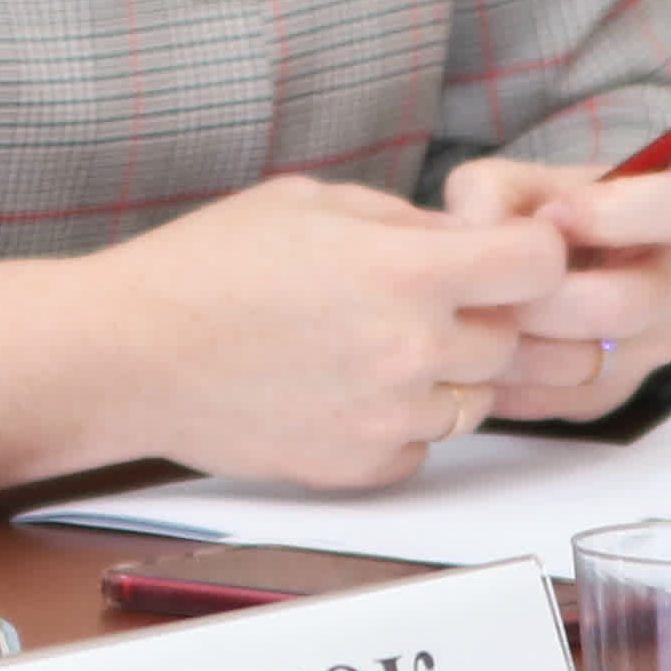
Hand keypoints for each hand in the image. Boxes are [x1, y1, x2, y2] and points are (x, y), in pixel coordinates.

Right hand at [79, 176, 580, 487]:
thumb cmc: (208, 263)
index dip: (533, 250)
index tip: (508, 251)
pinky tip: (347, 386)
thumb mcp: (313, 203)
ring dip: (450, 371)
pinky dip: (405, 420)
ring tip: (377, 342)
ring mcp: (391, 416)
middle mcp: (414, 350)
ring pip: (477, 397)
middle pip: (516, 335)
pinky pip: (425, 445)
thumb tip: (468, 239)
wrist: (129, 353)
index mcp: (408, 270)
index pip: (541, 264)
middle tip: (429, 297)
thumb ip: (405, 223)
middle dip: (487, 312)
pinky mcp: (362, 468)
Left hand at [434, 154, 670, 423]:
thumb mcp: (517, 182)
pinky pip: (554, 400)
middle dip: (538, 298)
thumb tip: (476, 230)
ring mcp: (652, 350)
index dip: (609, 214)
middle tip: (490, 286)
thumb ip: (493, 193)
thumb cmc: (540, 219)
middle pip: (617, 307)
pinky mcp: (611, 396)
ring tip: (473, 318)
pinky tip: (480, 352)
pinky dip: (508, 381)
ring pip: (580, 365)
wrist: (556, 276)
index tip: (551, 214)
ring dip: (513, 346)